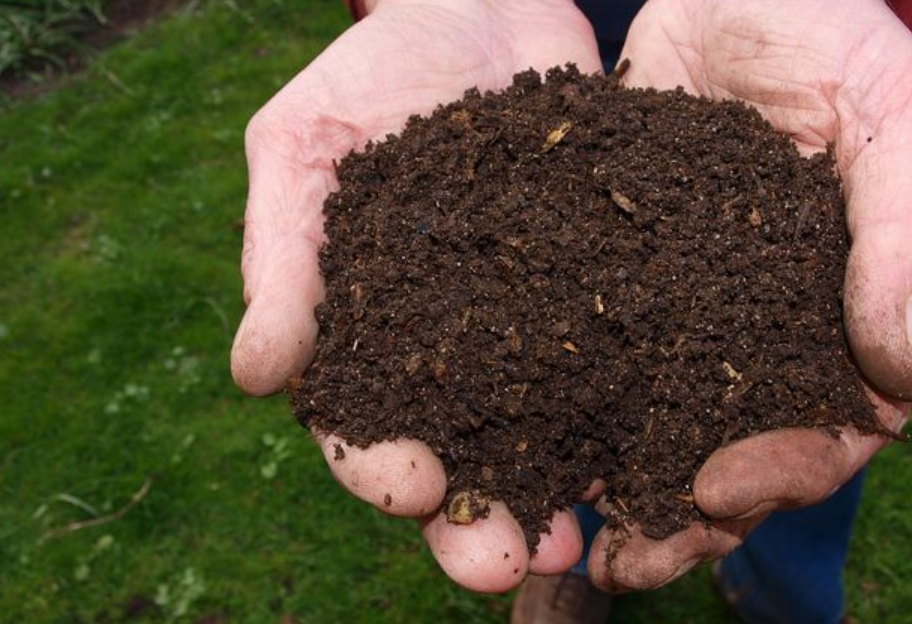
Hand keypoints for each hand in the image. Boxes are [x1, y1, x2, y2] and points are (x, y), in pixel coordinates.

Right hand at [230, 0, 601, 592]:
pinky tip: (657, 454)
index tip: (412, 488)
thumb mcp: (305, 145)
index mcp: (367, 331)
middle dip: (474, 521)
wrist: (485, 3)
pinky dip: (633, 417)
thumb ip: (280, 256)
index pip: (360, 424)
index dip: (379, 467)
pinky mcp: (600, 295)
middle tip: (502, 565)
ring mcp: (530, 327)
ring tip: (582, 545)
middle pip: (458, 457)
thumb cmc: (374, 69)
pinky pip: (620, 367)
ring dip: (556, 497)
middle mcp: (451, 349)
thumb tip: (254, 377)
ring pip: (542, 436)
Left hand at [586, 0, 911, 590]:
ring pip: (654, 425)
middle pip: (735, 452)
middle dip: (686, 514)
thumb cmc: (826, 30)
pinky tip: (513, 446)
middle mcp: (760, 328)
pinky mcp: (610, 280)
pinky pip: (583, 359)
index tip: (719, 484)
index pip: (834, 426)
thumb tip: (906, 371)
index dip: (787, 469)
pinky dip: (555, 410)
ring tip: (560, 537)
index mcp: (841, 311)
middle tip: (627, 558)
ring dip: (614, 490)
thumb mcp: (892, 108)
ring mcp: (683, 311)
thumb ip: (909, 230)